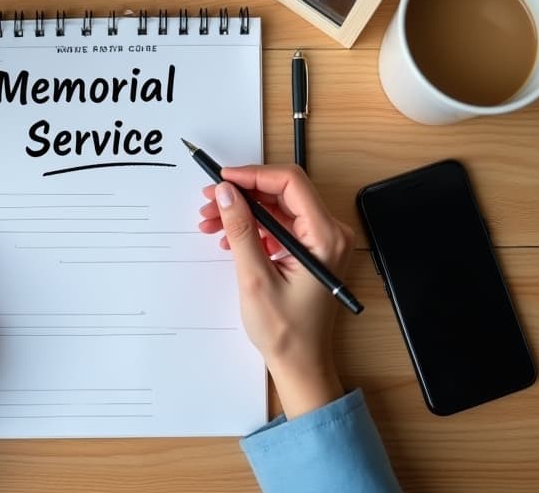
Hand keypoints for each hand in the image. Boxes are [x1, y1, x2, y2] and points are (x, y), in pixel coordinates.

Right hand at [197, 165, 353, 418]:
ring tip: (211, 221)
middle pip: (282, 192)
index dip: (252, 175)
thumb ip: (241, 229)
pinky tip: (228, 237)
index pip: (290, 183)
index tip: (222, 179)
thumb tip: (226, 193)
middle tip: (209, 201)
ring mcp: (320, 241)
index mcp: (325, 236)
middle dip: (242, 194)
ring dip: (243, 211)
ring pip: (277, 208)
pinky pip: (279, 225)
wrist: (301, 362)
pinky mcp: (309, 250)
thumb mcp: (255, 277)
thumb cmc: (286, 331)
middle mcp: (329, 233)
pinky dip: (252, 226)